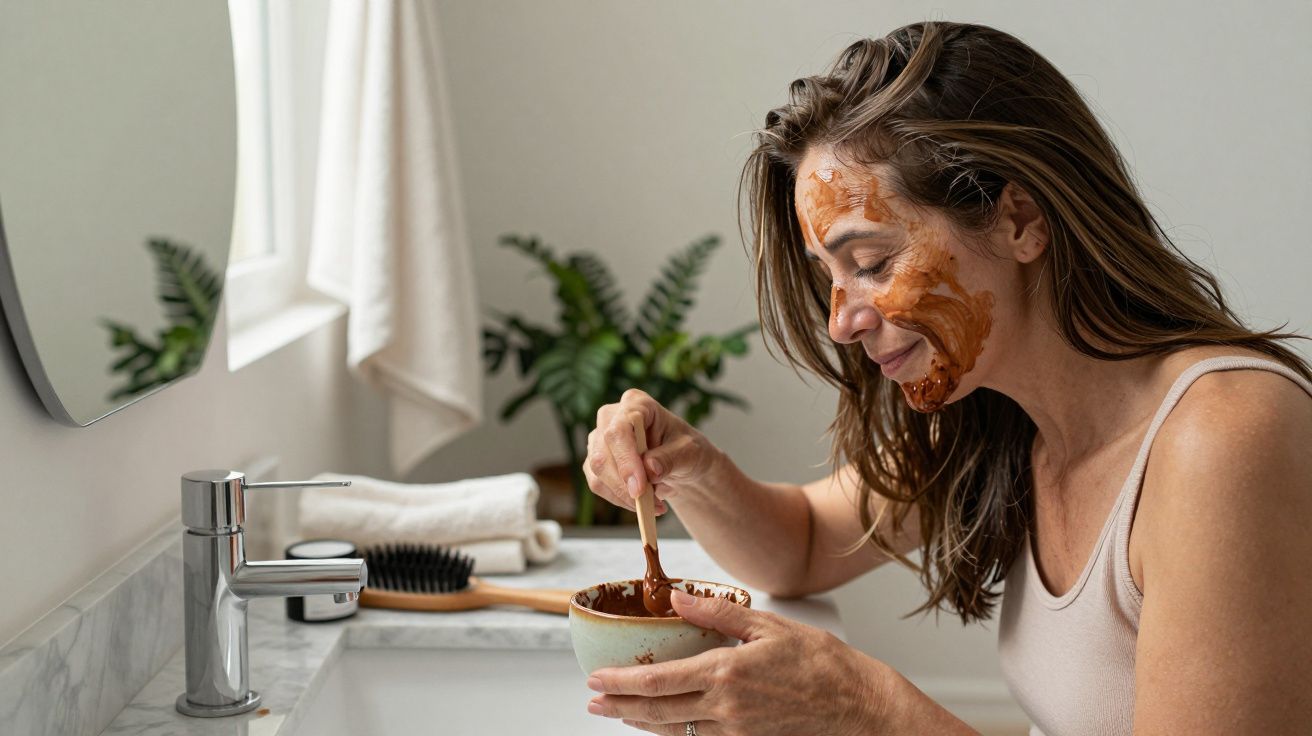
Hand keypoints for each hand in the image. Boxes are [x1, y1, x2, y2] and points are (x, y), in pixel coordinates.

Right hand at [584, 388, 720, 515]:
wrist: (681, 463)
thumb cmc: (686, 450)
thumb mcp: (689, 453)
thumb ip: (671, 459)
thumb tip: (650, 469)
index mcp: (637, 404)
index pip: (619, 429)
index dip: (625, 459)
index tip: (638, 488)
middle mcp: (612, 417)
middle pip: (602, 452)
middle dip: (623, 484)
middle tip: (649, 505)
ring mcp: (600, 438)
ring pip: (597, 471)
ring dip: (623, 495)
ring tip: (654, 504)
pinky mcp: (596, 460)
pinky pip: (598, 484)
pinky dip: (619, 499)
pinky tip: (642, 502)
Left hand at [585, 589, 890, 734]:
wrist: (859, 707)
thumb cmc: (823, 664)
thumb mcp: (769, 625)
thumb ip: (718, 612)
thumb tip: (678, 598)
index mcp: (727, 674)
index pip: (659, 681)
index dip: (622, 683)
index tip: (596, 679)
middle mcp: (726, 709)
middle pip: (657, 712)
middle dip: (620, 707)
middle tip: (592, 701)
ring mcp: (736, 733)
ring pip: (675, 731)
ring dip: (641, 723)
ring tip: (618, 713)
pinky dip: (675, 733)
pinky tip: (664, 725)